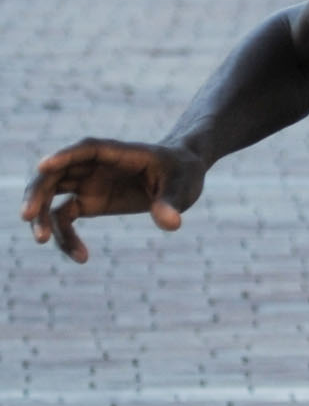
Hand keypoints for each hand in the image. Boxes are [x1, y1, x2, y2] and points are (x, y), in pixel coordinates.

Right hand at [22, 138, 207, 263]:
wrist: (181, 177)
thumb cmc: (183, 173)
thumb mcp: (184, 186)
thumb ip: (172, 202)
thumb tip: (171, 224)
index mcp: (120, 153)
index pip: (87, 148)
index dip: (64, 155)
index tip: (43, 166)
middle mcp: (97, 166)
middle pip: (56, 171)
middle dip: (37, 191)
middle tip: (27, 216)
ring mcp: (89, 183)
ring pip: (50, 194)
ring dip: (39, 215)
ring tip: (42, 240)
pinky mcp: (88, 202)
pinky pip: (64, 218)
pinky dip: (65, 237)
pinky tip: (82, 257)